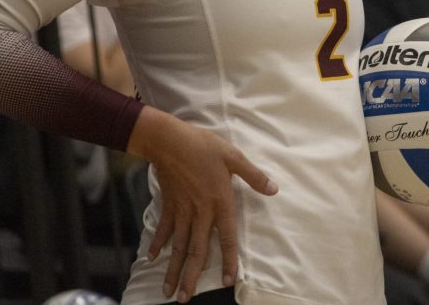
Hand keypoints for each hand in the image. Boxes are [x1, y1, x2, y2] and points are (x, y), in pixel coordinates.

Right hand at [145, 121, 276, 301]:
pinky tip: (153, 258)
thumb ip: (254, 176)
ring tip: (168, 290)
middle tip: (184, 299)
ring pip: (177, 246)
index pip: (226, 238)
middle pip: (196, 250)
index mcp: (219, 202)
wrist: (169, 140)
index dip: (228, 260)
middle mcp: (200, 212)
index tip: (227, 281)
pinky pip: (163, 229)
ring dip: (173, 269)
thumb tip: (274, 189)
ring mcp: (181, 210)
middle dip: (190, 277)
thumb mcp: (233, 157)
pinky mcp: (168, 204)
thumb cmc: (203, 146)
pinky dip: (158, 243)